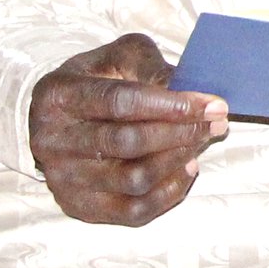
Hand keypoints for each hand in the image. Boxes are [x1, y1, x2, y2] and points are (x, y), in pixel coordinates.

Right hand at [28, 34, 227, 226]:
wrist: (61, 116)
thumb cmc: (98, 78)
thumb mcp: (120, 56)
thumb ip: (151, 67)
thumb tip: (188, 90)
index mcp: (58, 95)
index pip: (120, 102)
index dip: (171, 104)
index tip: (212, 103)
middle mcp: (51, 141)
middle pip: (127, 143)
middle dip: (182, 132)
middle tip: (217, 121)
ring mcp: (62, 178)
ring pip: (133, 180)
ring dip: (178, 160)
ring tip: (202, 140)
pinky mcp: (78, 206)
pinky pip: (132, 211)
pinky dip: (169, 192)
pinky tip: (187, 168)